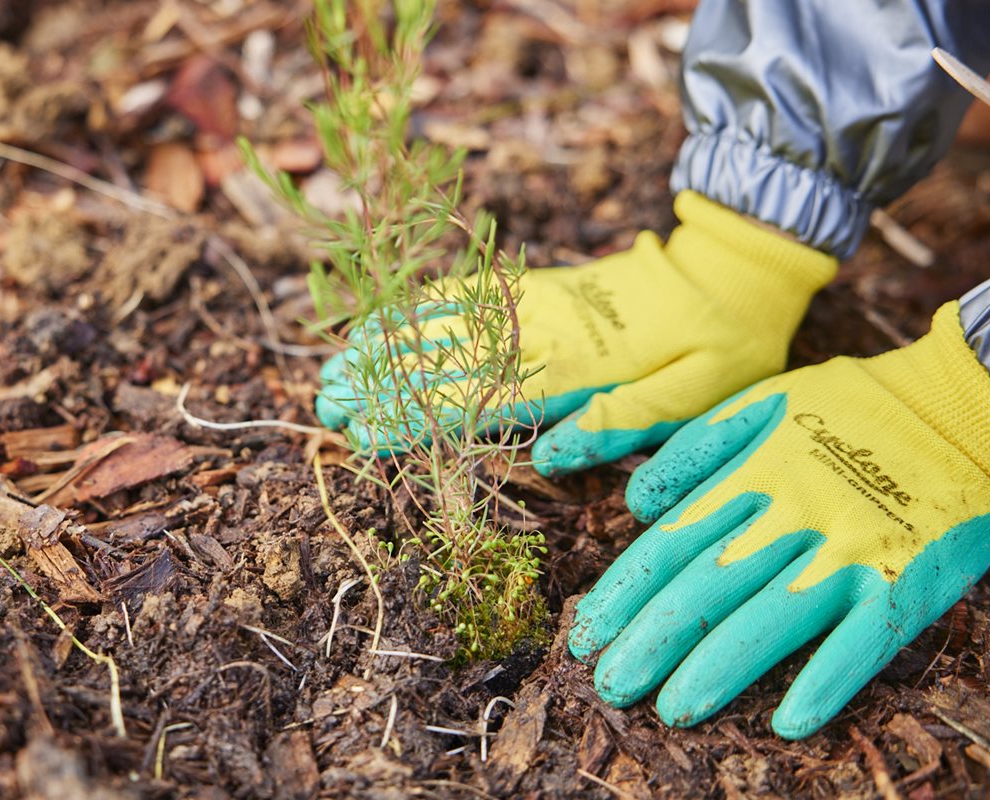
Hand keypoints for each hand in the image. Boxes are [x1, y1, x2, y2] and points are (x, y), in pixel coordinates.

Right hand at [315, 191, 835, 474]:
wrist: (730, 270)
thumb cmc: (718, 347)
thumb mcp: (692, 397)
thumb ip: (620, 424)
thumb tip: (547, 460)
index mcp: (576, 368)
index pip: (479, 399)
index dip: (418, 420)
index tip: (367, 436)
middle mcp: (542, 331)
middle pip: (448, 360)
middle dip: (383, 384)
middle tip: (327, 404)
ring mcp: (535, 303)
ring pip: (448, 323)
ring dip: (388, 344)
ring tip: (336, 363)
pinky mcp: (537, 286)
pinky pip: (472, 291)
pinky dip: (425, 304)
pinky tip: (388, 318)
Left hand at [569, 302, 989, 738]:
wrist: (958, 401)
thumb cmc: (851, 408)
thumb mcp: (761, 403)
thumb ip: (694, 450)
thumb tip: (635, 504)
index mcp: (751, 474)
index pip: (672, 543)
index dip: (626, 592)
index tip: (586, 634)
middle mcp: (792, 514)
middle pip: (708, 585)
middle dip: (652, 640)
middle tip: (610, 687)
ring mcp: (851, 548)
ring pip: (772, 616)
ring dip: (720, 668)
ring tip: (672, 709)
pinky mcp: (907, 577)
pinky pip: (864, 637)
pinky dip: (827, 680)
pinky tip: (788, 721)